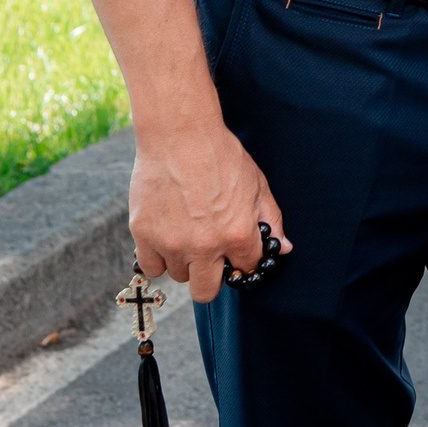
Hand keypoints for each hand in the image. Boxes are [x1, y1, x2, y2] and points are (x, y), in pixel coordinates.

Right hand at [130, 121, 289, 302]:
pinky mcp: (144, 235)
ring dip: (184, 261)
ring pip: (178, 275)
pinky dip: (158, 257)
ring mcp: (171, 243)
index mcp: (237, 234)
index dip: (243, 260)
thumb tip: (284, 248)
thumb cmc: (221, 155)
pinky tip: (166, 236)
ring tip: (187, 232)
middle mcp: (204, 246)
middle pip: (206, 291)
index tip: (237, 253)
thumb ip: (271, 220)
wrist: (180, 135)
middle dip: (212, 278)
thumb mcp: (257, 184)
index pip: (246, 268)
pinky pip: (151, 267)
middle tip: (211, 257)